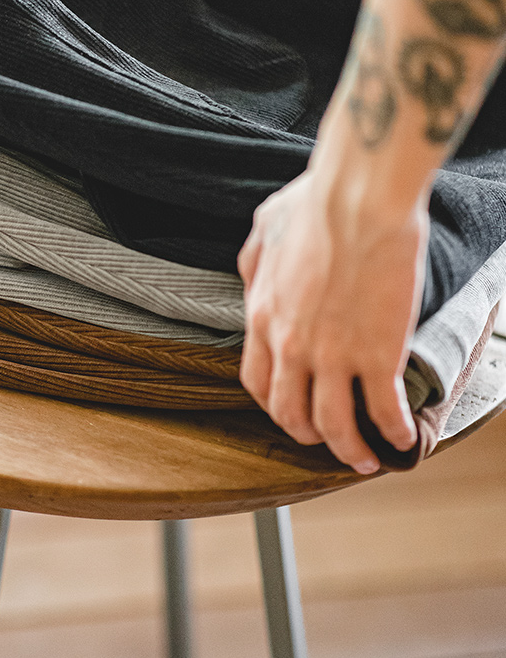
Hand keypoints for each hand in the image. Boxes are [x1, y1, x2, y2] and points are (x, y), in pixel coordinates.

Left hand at [237, 169, 426, 473]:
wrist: (358, 199)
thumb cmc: (316, 201)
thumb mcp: (265, 229)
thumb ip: (256, 262)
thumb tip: (253, 278)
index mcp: (263, 317)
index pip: (257, 383)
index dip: (275, 406)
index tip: (292, 411)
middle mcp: (291, 346)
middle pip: (291, 414)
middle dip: (308, 436)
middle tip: (326, 442)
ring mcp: (334, 356)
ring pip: (334, 425)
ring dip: (350, 450)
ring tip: (365, 458)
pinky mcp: (377, 355)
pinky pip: (383, 410)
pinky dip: (394, 432)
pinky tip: (404, 439)